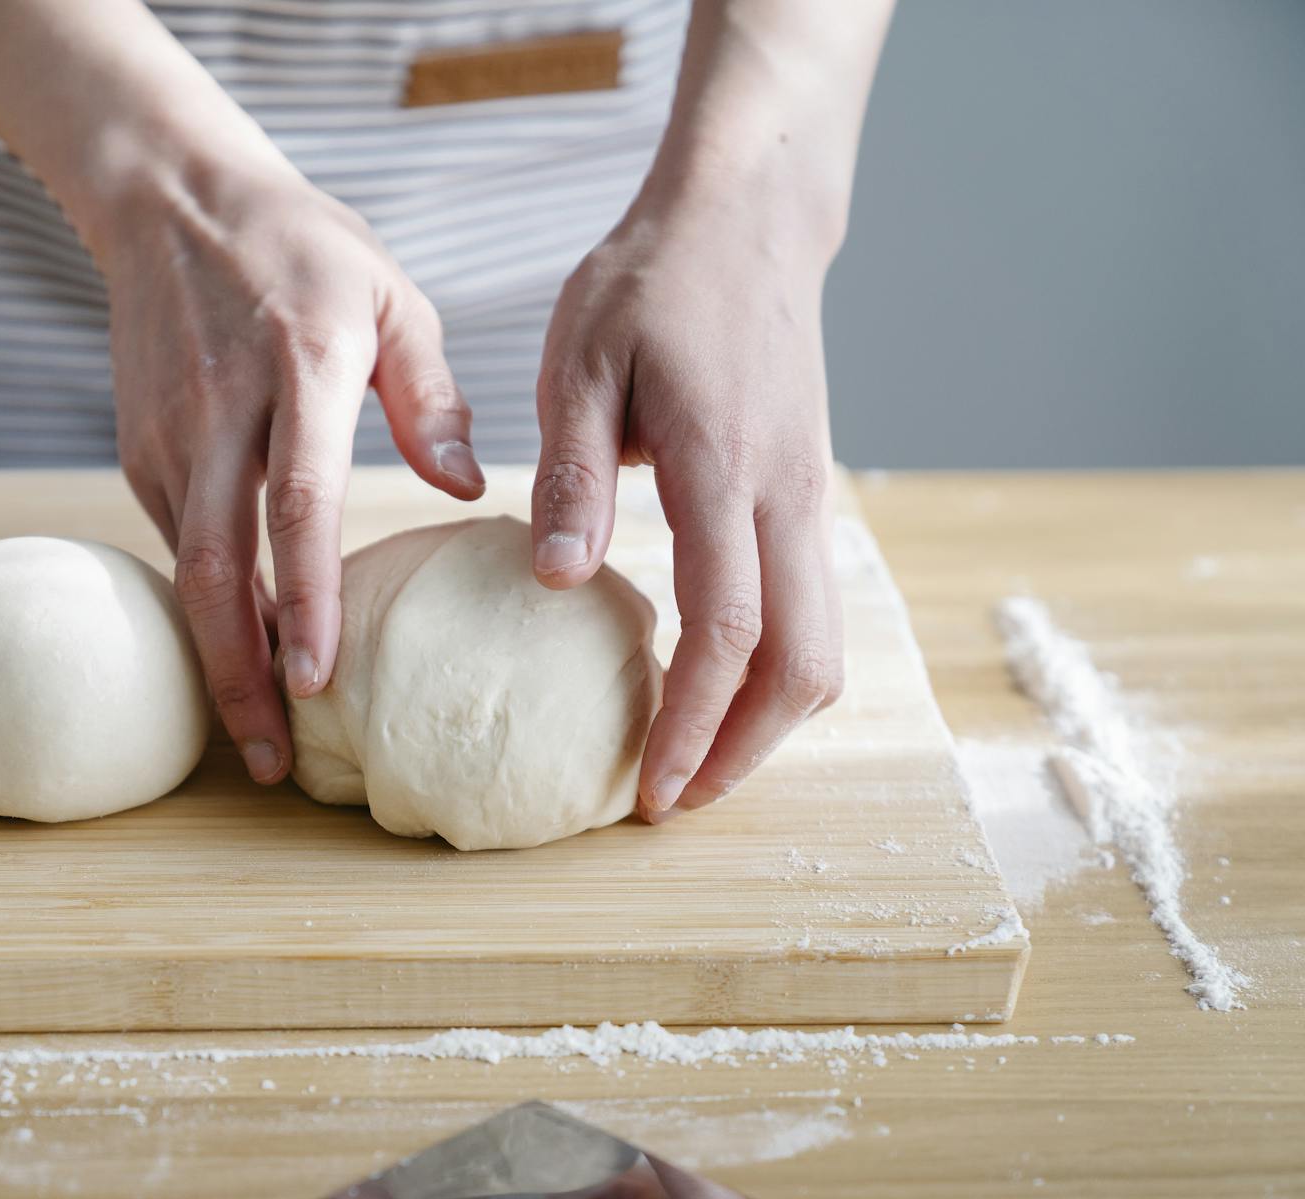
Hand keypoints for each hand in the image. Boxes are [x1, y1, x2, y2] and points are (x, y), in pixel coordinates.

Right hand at [102, 166, 483, 783]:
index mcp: (301, 367)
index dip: (305, 597)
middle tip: (273, 759)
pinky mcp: (143, 450)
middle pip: (216, 563)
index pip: (298, 502)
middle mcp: (223, 410)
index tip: (318, 679)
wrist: (173, 203)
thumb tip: (463, 490)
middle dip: (239, 670)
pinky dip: (206, 609)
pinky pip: (174, 545)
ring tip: (258, 738)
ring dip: (217, 656)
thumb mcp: (391, 295)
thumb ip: (430, 395)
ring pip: (184, 569)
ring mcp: (171, 436)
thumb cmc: (302, 248)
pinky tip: (241, 657)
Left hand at [532, 176, 843, 821]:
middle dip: (744, 751)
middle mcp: (789, 495)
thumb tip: (555, 584)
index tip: (650, 790)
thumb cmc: (650, 284)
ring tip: (688, 761)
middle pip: (802, 663)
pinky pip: (809, 607)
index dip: (694, 721)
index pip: (729, 627)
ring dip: (764, 719)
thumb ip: (572, 475)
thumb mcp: (581, 364)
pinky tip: (710, 686)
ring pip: (820, 644)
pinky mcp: (806, 493)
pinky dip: (770, 669)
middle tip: (670, 803)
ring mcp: (809, 496)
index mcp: (725, 466)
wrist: (745, 219)